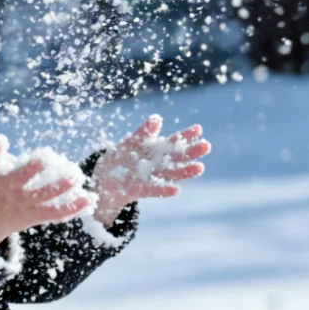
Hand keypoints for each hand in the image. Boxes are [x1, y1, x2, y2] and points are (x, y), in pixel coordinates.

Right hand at [0, 131, 93, 248]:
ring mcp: (27, 211)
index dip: (30, 170)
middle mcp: (17, 200)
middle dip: (56, 188)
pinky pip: (53, 216)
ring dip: (68, 203)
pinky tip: (86, 202)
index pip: (17, 178)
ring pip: (49, 208)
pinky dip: (70, 211)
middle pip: (38, 195)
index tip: (43, 159)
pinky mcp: (35, 218)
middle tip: (73, 178)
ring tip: (85, 194)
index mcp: (4, 186)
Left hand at [91, 114, 209, 223]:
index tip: (198, 129)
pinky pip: (153, 190)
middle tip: (206, 146)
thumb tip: (157, 119)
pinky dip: (164, 189)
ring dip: (185, 172)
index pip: (173, 142)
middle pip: (177, 158)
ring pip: (170, 174)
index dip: (185, 136)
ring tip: (200, 168)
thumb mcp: (129, 143)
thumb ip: (143, 133)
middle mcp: (157, 165)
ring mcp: (150, 178)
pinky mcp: (139, 190)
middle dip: (191, 152)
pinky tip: (177, 189)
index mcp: (155, 152)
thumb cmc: (119, 160)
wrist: (102, 181)